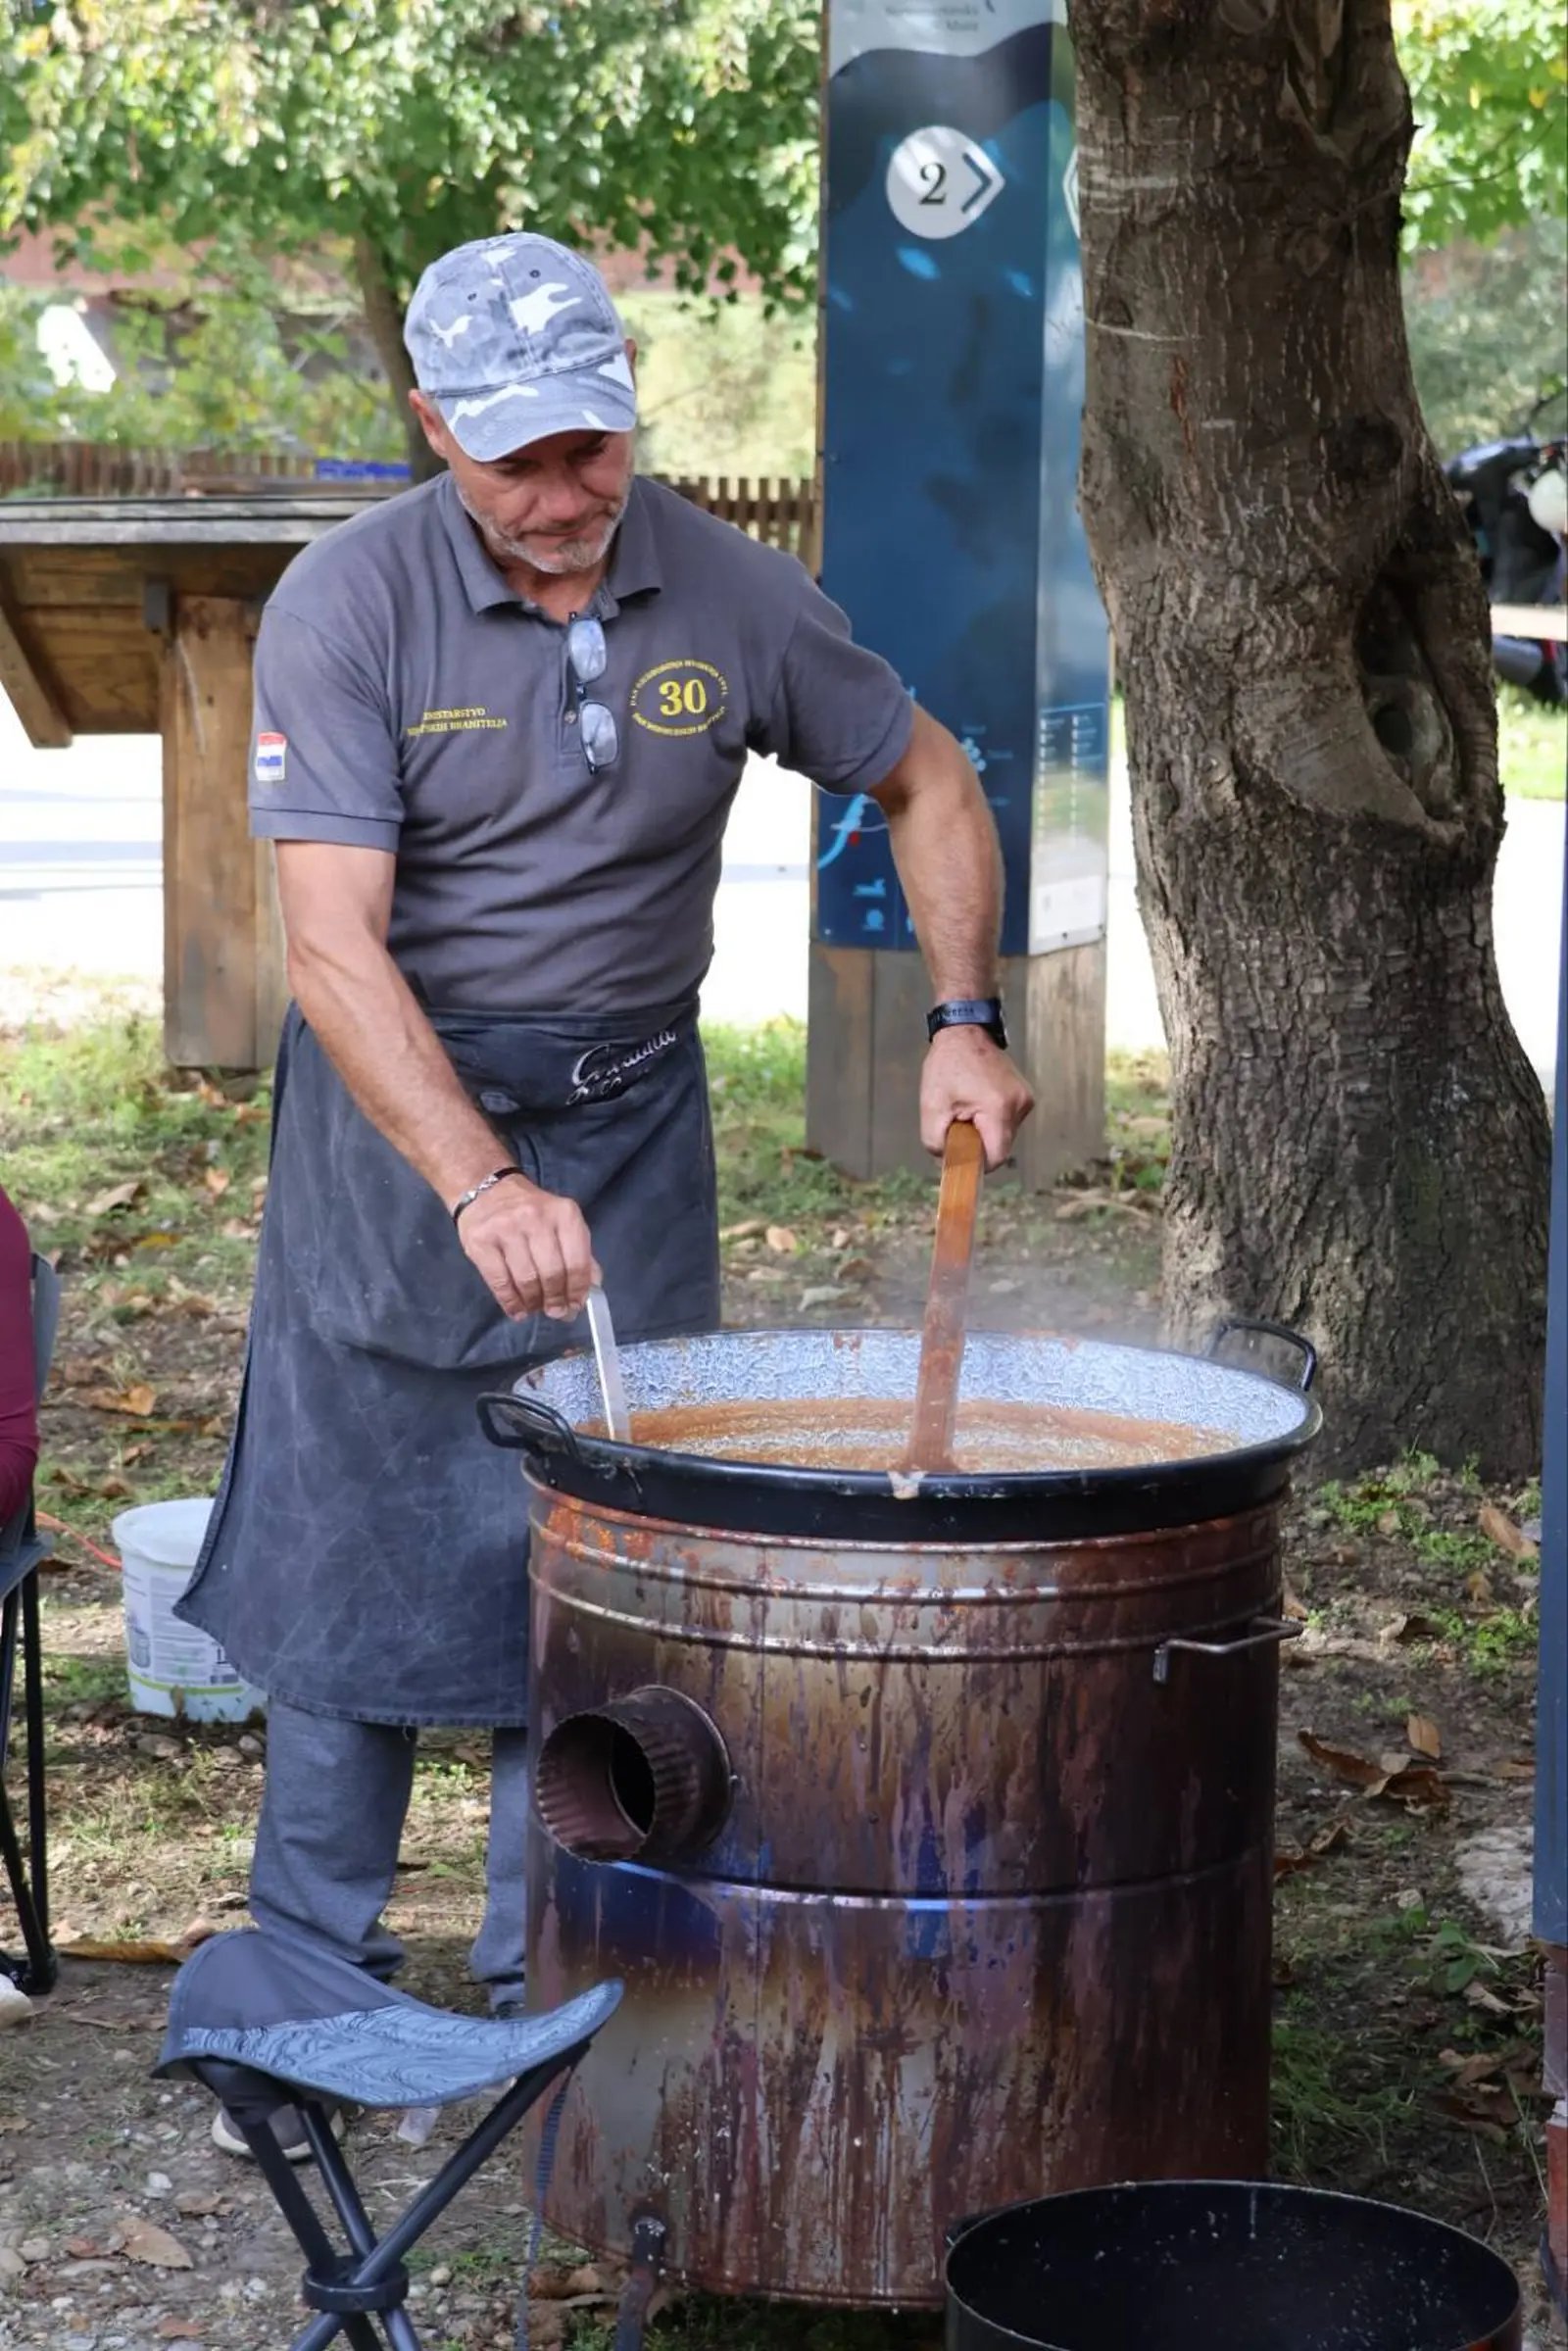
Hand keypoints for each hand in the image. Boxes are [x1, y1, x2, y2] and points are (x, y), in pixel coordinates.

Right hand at [456, 1174, 600, 1321]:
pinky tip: (517, 1310)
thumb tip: (592, 1288)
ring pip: (526, 1280)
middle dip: (555, 1300)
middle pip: (552, 1273)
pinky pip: (499, 1281)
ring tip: (535, 1308)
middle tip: (555, 1312)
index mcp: (564, 1214)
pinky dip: (511, 1302)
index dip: (577, 1290)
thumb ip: (579, 1253)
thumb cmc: (530, 1212)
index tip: (575, 1306)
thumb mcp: (561, 1223)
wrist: (485, 1190)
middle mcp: (536, 1218)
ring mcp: (506, 1228)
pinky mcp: (481, 1241)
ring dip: (533, 1302)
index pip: (577, 1262)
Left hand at [919, 1027, 1034, 1168]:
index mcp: (999, 1108)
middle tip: (958, 1124)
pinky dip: (992, 1120)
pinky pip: (1008, 1121)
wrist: (965, 1031)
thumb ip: (937, 1143)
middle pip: (1001, 1147)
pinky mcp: (1024, 1096)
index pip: (997, 1156)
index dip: (978, 1163)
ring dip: (985, 1131)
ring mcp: (1025, 1099)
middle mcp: (1019, 1105)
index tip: (961, 1156)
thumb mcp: (932, 1107)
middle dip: (979, 1144)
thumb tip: (949, 1162)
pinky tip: (978, 1102)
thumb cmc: (947, 1066)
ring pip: (1005, 1135)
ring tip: (967, 1109)